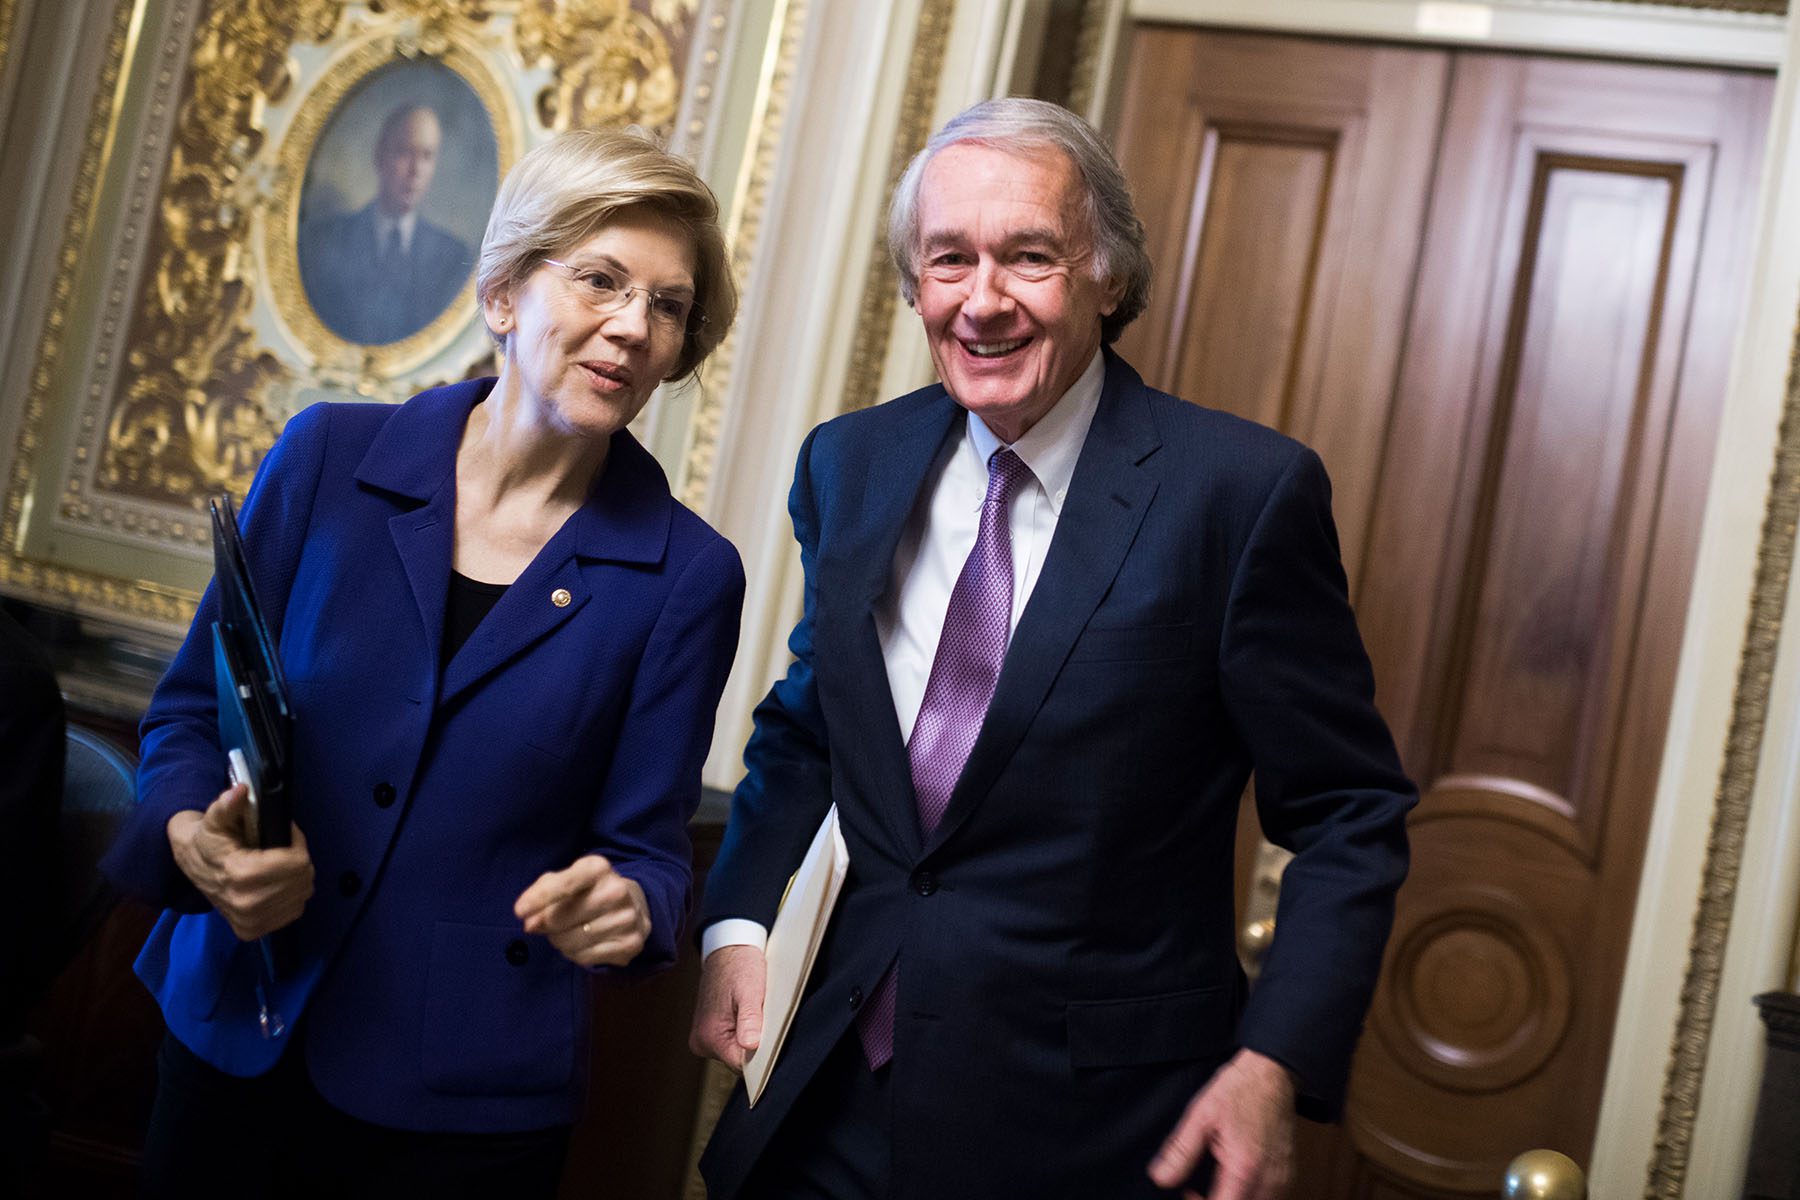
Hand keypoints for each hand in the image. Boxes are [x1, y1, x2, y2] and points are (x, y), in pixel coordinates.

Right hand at [166, 783, 313, 940]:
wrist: (191, 865)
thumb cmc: (209, 839)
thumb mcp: (216, 818)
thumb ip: (228, 805)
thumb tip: (240, 791)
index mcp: (240, 876)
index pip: (297, 863)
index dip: (296, 844)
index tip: (286, 835)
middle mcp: (247, 905)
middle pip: (303, 879)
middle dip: (299, 860)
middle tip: (284, 849)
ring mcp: (250, 922)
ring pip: (302, 895)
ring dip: (297, 878)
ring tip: (280, 865)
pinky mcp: (252, 932)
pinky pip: (293, 912)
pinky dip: (291, 896)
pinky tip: (277, 884)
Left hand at [513, 854, 650, 967]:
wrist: (635, 904)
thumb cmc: (590, 890)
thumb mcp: (568, 878)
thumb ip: (543, 892)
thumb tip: (529, 921)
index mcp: (598, 868)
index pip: (564, 884)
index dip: (539, 898)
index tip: (519, 912)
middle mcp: (616, 891)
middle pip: (560, 918)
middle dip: (545, 925)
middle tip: (546, 924)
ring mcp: (626, 919)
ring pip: (570, 941)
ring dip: (559, 941)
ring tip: (568, 931)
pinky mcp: (630, 944)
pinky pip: (585, 958)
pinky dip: (575, 954)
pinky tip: (583, 942)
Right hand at [688, 944, 765, 1071]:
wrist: (727, 950)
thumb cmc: (739, 965)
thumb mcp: (750, 989)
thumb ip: (750, 1019)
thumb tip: (751, 1045)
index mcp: (709, 1037)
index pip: (742, 1066)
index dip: (761, 1056)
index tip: (771, 1039)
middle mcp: (702, 1042)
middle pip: (739, 1061)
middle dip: (756, 1045)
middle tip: (764, 1019)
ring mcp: (704, 1038)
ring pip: (737, 1051)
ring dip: (751, 1037)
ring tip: (754, 1012)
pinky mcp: (710, 1032)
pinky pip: (733, 1042)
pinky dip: (745, 1031)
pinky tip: (748, 1014)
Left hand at [1148, 1049, 1295, 1198]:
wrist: (1272, 1073)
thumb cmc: (1239, 1090)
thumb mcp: (1201, 1116)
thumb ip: (1180, 1152)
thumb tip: (1161, 1177)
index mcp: (1244, 1167)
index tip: (1188, 1193)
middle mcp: (1269, 1179)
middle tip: (1198, 1191)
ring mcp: (1282, 1179)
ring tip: (1217, 1184)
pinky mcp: (1288, 1175)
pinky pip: (1270, 1199)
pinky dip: (1251, 1198)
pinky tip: (1236, 1183)